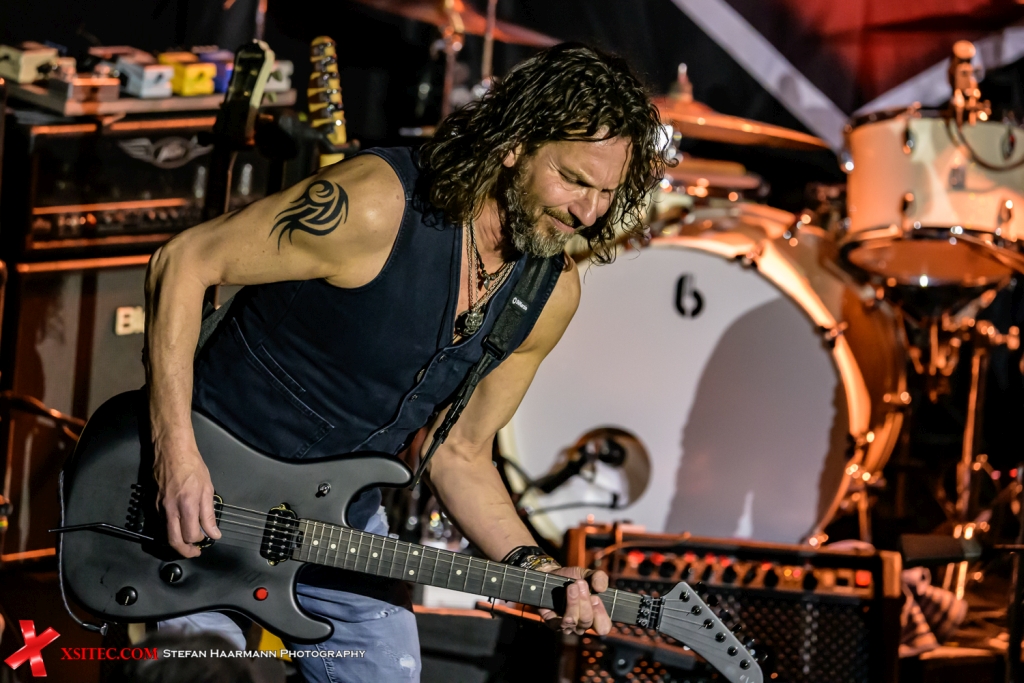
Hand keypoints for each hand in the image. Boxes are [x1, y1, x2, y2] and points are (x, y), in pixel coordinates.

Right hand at [153, 436, 220, 557]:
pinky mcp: (152, 504)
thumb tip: (214, 533)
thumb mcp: (207, 488)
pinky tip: (177, 529)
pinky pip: (159, 524)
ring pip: (164, 535)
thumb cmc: (192, 466)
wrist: (171, 450)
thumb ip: (209, 514)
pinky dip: (168, 531)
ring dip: (176, 542)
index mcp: (187, 505)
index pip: (191, 535)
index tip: (208, 538)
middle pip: (174, 541)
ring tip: (187, 544)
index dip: (200, 540)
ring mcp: (159, 508)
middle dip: (185, 551)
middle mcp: (170, 509)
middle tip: (194, 552)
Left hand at [536, 566, 610, 635]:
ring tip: (572, 586)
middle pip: (587, 621)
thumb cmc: (573, 578)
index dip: (602, 615)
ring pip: (574, 622)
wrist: (552, 574)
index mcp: (594, 616)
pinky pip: (559, 622)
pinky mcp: (553, 623)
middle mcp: (581, 625)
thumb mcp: (589, 574)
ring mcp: (567, 626)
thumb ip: (600, 578)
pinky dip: (564, 606)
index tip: (596, 598)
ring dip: (574, 602)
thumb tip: (601, 588)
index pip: (604, 627)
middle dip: (585, 601)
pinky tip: (565, 594)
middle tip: (581, 583)